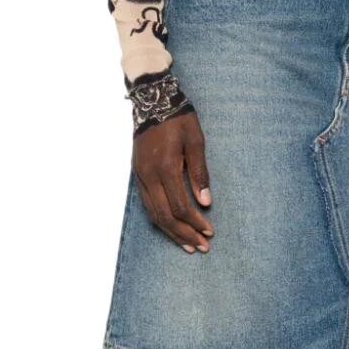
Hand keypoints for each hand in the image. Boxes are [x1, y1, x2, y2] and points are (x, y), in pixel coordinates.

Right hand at [132, 112, 214, 252]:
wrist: (152, 100)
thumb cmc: (178, 119)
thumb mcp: (196, 141)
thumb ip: (200, 173)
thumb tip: (206, 202)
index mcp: (166, 167)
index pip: (181, 206)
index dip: (196, 222)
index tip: (210, 231)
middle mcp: (150, 176)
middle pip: (166, 216)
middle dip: (185, 234)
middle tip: (202, 247)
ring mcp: (141, 177)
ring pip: (154, 214)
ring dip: (172, 232)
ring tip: (188, 245)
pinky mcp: (138, 175)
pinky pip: (147, 205)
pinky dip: (160, 220)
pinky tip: (172, 228)